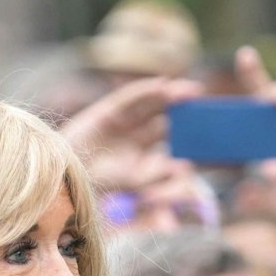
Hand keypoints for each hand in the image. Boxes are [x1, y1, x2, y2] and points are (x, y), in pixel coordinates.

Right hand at [60, 76, 202, 192]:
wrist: (60, 180)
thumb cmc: (94, 190)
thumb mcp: (131, 189)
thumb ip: (156, 183)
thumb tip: (183, 180)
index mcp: (147, 161)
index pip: (175, 147)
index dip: (193, 139)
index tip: (215, 133)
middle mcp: (138, 141)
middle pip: (168, 121)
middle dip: (185, 113)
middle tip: (205, 104)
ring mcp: (124, 125)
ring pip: (152, 106)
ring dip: (169, 97)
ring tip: (188, 91)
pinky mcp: (107, 112)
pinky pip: (129, 98)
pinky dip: (144, 91)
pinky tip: (161, 85)